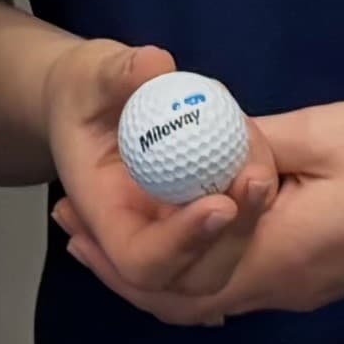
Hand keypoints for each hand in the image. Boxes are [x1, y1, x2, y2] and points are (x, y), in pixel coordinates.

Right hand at [39, 39, 277, 323]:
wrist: (92, 101)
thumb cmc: (83, 90)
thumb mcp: (91, 73)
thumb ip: (118, 72)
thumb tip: (156, 66)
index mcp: (104, 216)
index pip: (141, 259)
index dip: (182, 243)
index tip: (219, 203)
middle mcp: (141, 239)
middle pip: (196, 277)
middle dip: (235, 237)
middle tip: (259, 179)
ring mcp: (174, 238)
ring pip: (225, 262)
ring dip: (253, 218)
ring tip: (261, 164)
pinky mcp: (200, 224)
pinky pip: (235, 232)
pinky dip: (254, 203)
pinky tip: (260, 158)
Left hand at [62, 99, 343, 322]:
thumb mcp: (319, 135)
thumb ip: (249, 141)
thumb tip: (189, 136)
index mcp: (283, 254)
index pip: (184, 273)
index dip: (127, 249)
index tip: (80, 206)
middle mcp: (287, 285)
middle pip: (186, 299)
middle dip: (122, 266)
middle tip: (68, 223)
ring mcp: (302, 287)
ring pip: (209, 297)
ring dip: (151, 268)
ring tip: (99, 230)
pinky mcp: (314, 275)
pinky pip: (236, 286)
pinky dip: (190, 267)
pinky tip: (169, 233)